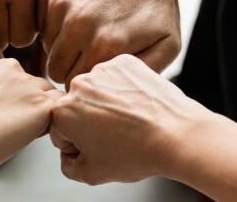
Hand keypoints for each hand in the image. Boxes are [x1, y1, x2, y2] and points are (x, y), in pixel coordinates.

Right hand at [37, 0, 225, 83]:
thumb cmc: (158, 5)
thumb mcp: (167, 46)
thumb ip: (142, 75)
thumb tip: (112, 95)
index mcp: (105, 46)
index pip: (77, 84)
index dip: (86, 82)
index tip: (97, 74)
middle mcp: (78, 26)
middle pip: (56, 69)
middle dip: (71, 67)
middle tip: (89, 55)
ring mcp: (61, 4)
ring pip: (47, 45)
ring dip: (62, 44)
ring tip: (85, 33)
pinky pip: (40, 20)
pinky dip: (53, 22)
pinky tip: (75, 16)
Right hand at [49, 55, 236, 200]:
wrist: (178, 135)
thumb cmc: (138, 154)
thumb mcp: (92, 174)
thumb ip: (68, 165)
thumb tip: (69, 154)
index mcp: (63, 111)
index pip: (58, 130)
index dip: (76, 144)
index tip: (96, 147)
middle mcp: (79, 85)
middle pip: (76, 107)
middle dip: (88, 121)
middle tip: (114, 135)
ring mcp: (103, 69)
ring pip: (96, 90)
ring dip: (106, 103)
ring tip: (129, 121)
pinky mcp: (125, 62)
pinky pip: (116, 77)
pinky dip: (124, 89)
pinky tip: (137, 106)